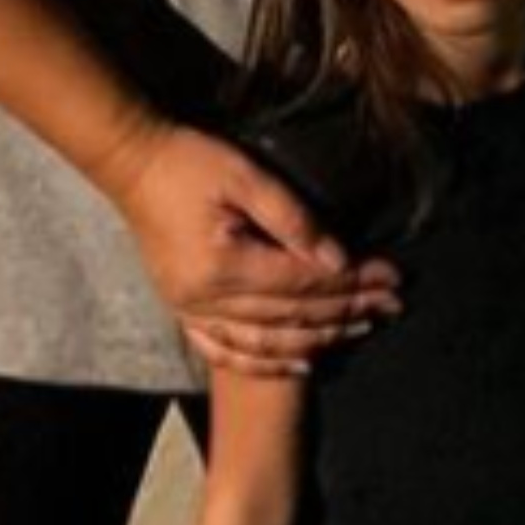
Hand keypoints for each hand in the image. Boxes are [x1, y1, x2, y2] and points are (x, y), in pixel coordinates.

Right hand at [98, 116, 398, 373]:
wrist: (132, 164)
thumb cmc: (190, 161)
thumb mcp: (246, 175)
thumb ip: (293, 218)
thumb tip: (339, 258)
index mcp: (222, 265)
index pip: (303, 283)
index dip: (352, 282)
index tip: (392, 277)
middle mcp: (205, 299)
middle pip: (292, 315)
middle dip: (347, 310)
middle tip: (392, 304)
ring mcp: (190, 310)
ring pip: (266, 342)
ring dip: (318, 339)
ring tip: (361, 329)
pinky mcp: (182, 309)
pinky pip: (226, 351)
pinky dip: (267, 362)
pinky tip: (304, 363)